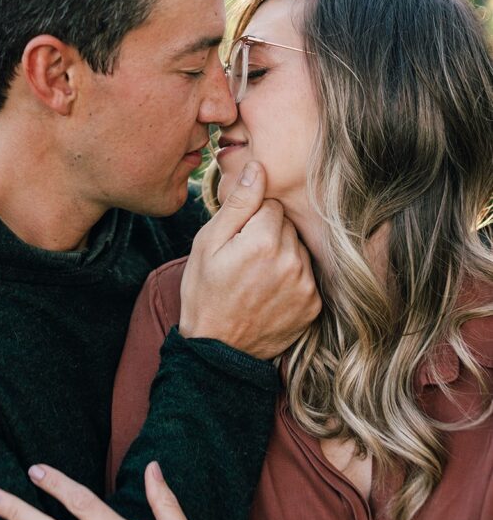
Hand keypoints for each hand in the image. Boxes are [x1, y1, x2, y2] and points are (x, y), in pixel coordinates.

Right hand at [179, 161, 320, 358]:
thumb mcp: (208, 243)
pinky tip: (269, 292)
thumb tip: (258, 168)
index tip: (237, 240)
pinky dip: (291, 279)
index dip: (250, 219)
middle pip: (287, 225)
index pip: (271, 204)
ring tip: (255, 278)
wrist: (217, 350)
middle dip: (268, 234)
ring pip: (297, 248)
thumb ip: (238, 203)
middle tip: (243, 259)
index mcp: (265, 240)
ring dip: (281, 256)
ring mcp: (306, 285)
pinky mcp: (313, 305)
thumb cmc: (205, 292)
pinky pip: (306, 274)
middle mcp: (293, 260)